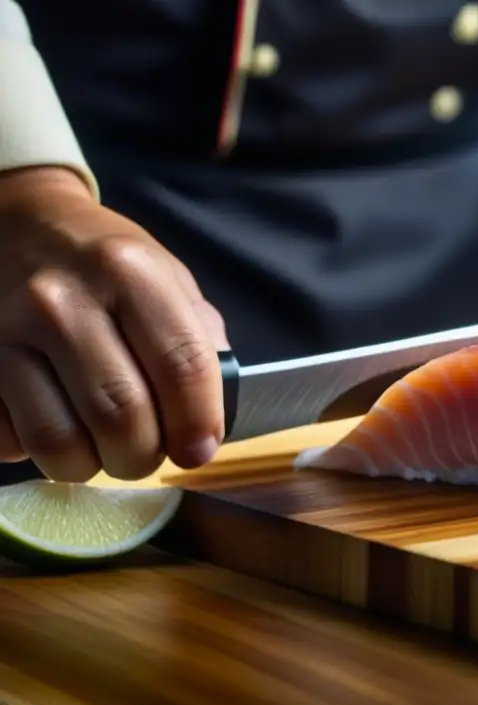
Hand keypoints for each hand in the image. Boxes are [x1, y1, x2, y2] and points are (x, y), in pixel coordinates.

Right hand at [0, 166, 228, 481]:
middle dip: (145, 456)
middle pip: (121, 415)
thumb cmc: (102, 261)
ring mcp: (7, 331)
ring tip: (103, 450)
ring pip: (59, 441)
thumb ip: (197, 336)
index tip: (200, 449)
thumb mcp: (165, 275)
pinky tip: (54, 426)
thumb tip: (214, 409)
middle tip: (147, 454)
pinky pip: (8, 438)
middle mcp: (63, 301)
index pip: (181, 366)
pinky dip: (35, 451)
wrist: (13, 222)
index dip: (199, 421)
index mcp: (129, 273)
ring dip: (91, 465)